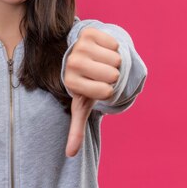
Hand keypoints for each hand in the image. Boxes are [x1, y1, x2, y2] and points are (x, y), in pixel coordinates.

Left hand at [63, 27, 120, 156]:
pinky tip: (102, 50)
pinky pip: (115, 44)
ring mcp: (79, 45)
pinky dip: (114, 48)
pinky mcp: (88, 32)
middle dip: (112, 75)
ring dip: (114, 62)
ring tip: (101, 62)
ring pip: (116, 59)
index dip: (107, 90)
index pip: (106, 91)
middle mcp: (72, 62)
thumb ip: (75, 129)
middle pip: (112, 74)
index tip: (96, 87)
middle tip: (100, 73)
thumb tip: (70, 155)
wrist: (79, 55)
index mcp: (70, 81)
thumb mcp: (80, 105)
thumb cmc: (84, 83)